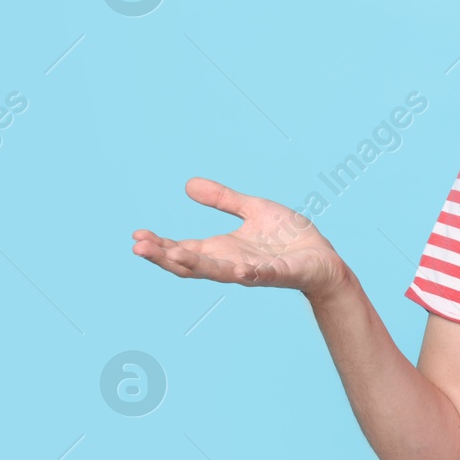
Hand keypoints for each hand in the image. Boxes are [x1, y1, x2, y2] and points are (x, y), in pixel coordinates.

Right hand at [132, 177, 348, 298]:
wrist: (323, 258)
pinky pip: (263, 275)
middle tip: (138, 248)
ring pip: (219, 272)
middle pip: (191, 264)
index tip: (136, 236)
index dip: (160, 245)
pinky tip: (239, 270)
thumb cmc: (288, 238)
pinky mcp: (280, 274)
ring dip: (195, 265)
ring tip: (171, 255)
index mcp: (222, 250)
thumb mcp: (252, 209)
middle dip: (164, 257)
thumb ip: (223, 200)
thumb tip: (188, 184)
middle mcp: (232, 264)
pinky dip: (250, 274)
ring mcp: (254, 271)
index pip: (183, 250)